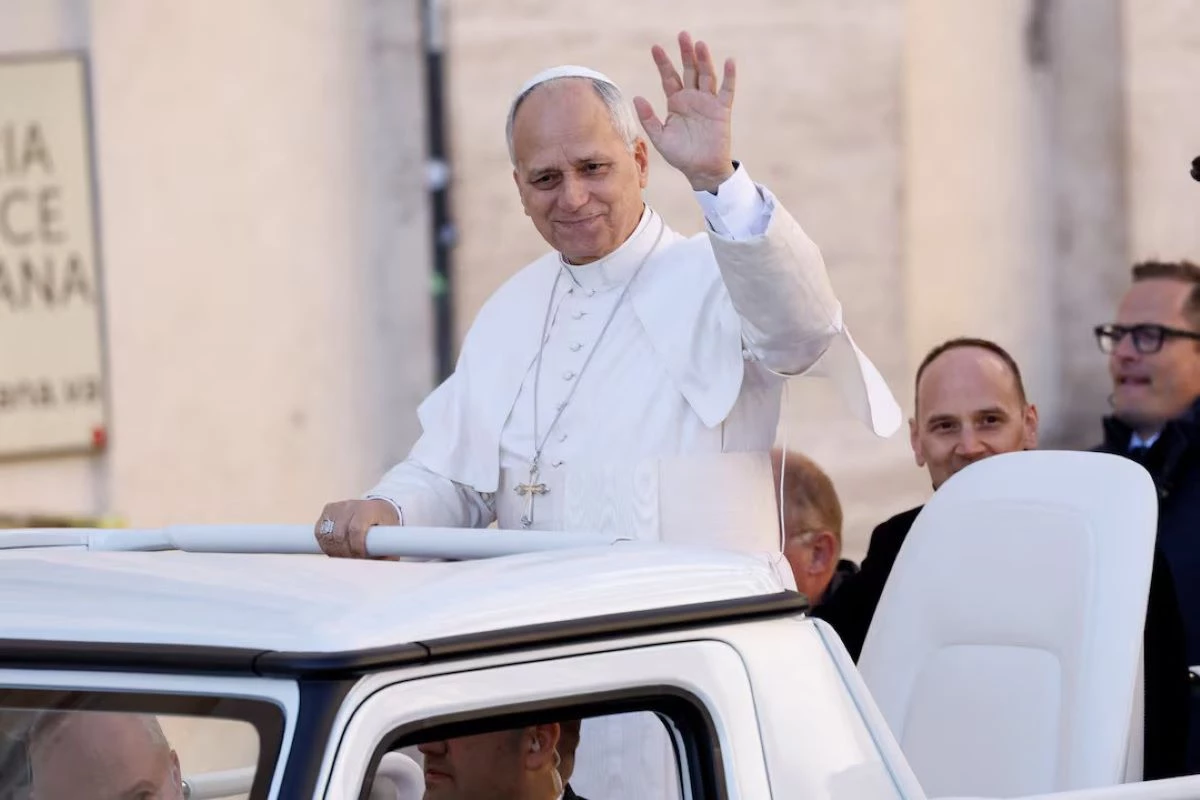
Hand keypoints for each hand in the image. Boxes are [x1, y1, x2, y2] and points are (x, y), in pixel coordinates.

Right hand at [314, 498, 398, 558]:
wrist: (377, 508)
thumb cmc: (385, 523)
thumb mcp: (392, 534)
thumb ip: (387, 551)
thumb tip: (381, 569)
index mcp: (368, 509)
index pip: (356, 530)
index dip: (356, 548)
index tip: (360, 559)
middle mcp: (351, 505)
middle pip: (340, 535)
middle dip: (344, 553)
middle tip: (351, 562)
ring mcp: (337, 507)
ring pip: (327, 534)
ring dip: (333, 551)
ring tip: (343, 558)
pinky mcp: (327, 510)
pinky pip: (320, 531)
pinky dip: (325, 544)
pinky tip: (334, 551)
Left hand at [634, 31, 735, 192]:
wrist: (701, 170)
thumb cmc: (681, 155)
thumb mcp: (660, 137)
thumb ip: (649, 118)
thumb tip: (637, 97)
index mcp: (676, 103)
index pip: (669, 77)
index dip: (663, 63)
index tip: (655, 47)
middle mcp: (692, 98)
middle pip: (689, 70)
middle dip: (685, 53)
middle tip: (682, 34)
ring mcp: (708, 103)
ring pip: (706, 76)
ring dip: (704, 60)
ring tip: (699, 44)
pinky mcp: (722, 111)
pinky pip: (727, 91)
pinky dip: (729, 77)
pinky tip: (729, 62)